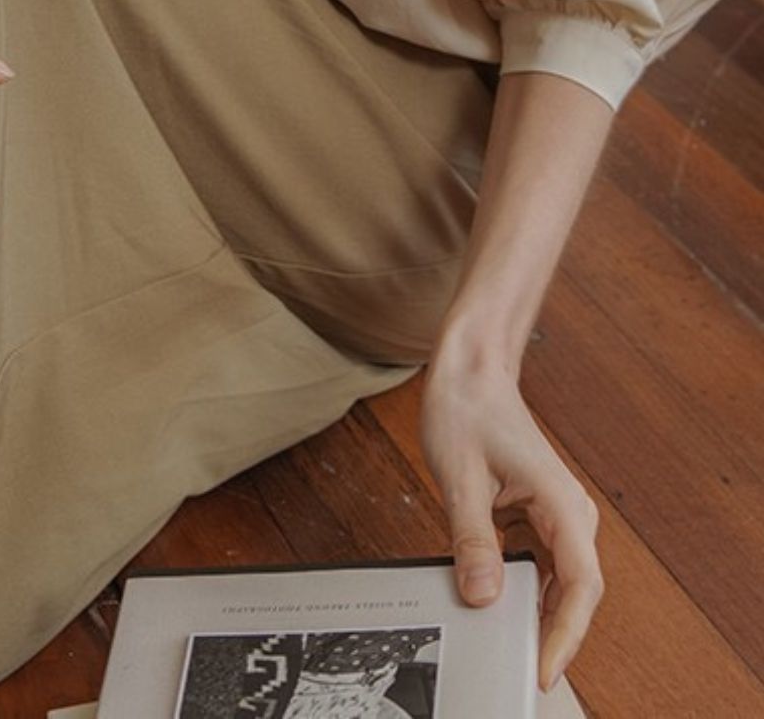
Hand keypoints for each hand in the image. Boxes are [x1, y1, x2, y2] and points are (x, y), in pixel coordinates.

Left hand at [419, 356, 603, 693]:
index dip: (566, 634)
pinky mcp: (538, 514)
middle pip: (574, 591)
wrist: (471, 372)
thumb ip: (471, 539)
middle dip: (552, 633)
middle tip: (521, 667)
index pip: (581, 585)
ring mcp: (556, 514)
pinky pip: (538, 563)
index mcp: (562, 502)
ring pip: (557, 581)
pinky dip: (521, 587)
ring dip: (536, 611)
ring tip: (507, 642)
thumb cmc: (469, 410)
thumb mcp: (460, 477)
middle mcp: (570, 512)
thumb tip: (482, 595)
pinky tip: (496, 600)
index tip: (545, 668)